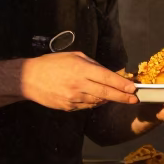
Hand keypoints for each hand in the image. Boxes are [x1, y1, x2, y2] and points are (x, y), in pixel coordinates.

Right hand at [20, 51, 138, 111]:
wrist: (29, 79)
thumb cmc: (52, 64)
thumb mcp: (73, 56)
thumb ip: (92, 64)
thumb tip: (108, 73)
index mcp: (80, 69)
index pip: (107, 78)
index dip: (122, 84)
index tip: (133, 88)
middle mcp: (78, 85)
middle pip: (106, 93)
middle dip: (122, 97)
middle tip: (134, 99)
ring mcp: (73, 98)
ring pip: (97, 101)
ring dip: (108, 99)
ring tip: (118, 97)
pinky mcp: (68, 107)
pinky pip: (87, 106)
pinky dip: (95, 102)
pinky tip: (98, 98)